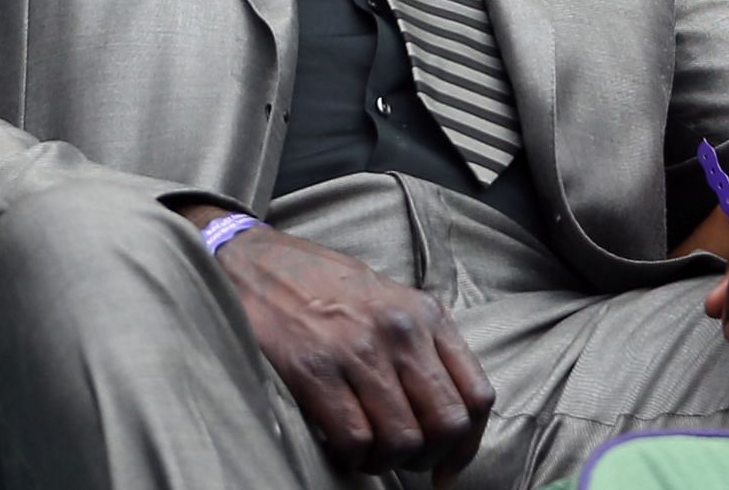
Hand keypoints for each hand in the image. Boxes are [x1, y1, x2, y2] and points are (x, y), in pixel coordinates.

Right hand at [202, 219, 493, 485]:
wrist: (252, 263)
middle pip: (446, 424)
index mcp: (426, 315)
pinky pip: (355, 439)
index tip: (448, 466)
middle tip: (404, 461)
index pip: (477, 396)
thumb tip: (450, 417)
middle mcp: (400, 331)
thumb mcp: (390, 301)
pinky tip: (338, 445)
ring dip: (386, 462)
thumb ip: (423, 349)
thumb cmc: (323, 289)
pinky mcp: (313, 369)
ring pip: (402, 440)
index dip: (467, 445)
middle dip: (429, 457)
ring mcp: (357, 349)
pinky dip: (351, 457)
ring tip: (368, 453)